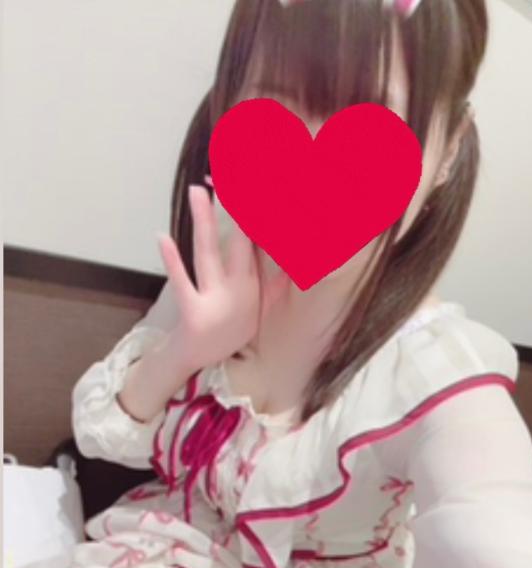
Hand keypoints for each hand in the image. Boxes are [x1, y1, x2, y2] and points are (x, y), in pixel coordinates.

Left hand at [156, 180, 289, 370]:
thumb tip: (295, 260)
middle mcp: (238, 288)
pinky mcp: (193, 313)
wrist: (200, 358)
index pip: (260, 239)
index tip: (258, 179)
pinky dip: (173, 261)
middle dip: (237, 206)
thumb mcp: (258, 304)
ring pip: (210, 254)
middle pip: (239, 240)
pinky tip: (162, 236)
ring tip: (198, 190)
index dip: (260, 210)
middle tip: (233, 171)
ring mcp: (216, 299)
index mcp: (252, 282)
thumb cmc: (227, 326)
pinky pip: (182, 283)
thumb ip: (275, 281)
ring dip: (204, 222)